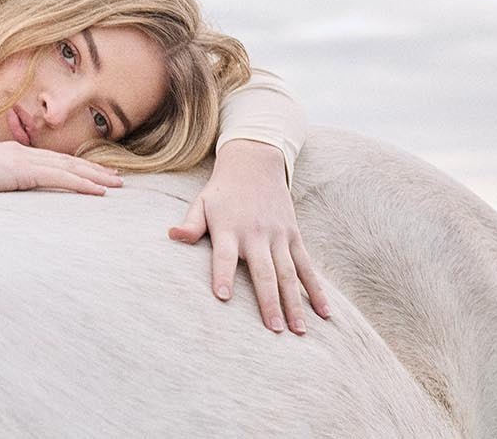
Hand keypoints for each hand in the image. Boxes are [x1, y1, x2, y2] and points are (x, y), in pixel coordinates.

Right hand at [0, 141, 122, 195]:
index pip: (51, 161)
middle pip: (66, 161)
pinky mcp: (19, 170)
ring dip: (94, 176)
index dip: (76, 168)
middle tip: (117, 178)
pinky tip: (98, 191)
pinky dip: (81, 183)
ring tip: (116, 185)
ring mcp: (21, 159)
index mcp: (12, 155)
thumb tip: (1, 198)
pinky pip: (58, 178)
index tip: (94, 174)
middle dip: (93, 170)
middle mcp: (21, 153)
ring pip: (68, 167)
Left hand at [168, 140, 329, 333]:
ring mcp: (278, 236)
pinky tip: (324, 313)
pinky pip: (307, 266)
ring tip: (299, 331)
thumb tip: (172, 235)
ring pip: (289, 274)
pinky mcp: (294, 236)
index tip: (223, 297)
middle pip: (264, 272)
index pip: (225, 256)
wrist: (255, 164)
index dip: (223, 275)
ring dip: (295, 303)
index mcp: (229, 229)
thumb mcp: (201, 203)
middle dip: (269, 301)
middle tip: (273, 330)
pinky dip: (316, 290)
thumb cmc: (222, 193)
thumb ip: (190, 224)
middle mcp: (256, 234)